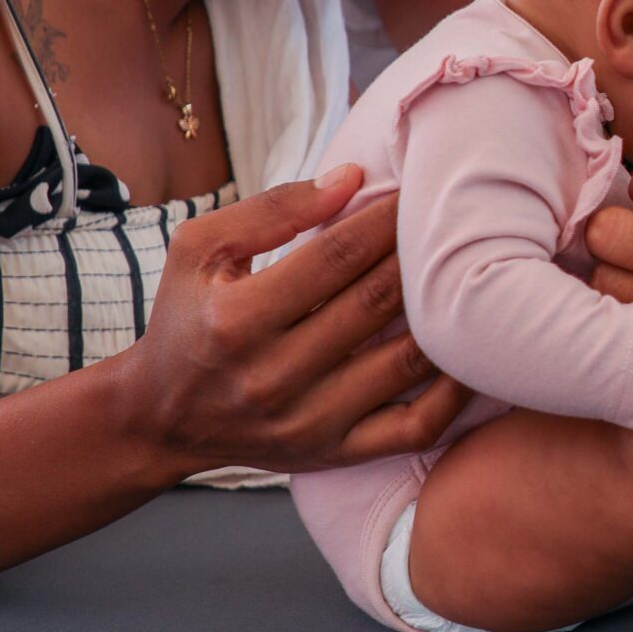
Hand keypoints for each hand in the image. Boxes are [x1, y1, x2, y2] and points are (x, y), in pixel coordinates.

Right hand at [111, 168, 467, 479]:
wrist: (162, 418)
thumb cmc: (188, 319)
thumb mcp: (200, 251)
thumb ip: (273, 210)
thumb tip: (352, 178)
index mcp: (237, 319)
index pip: (334, 257)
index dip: (384, 219)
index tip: (415, 192)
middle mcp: (273, 376)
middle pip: (374, 303)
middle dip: (419, 256)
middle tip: (455, 224)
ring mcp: (309, 421)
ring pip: (405, 360)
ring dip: (445, 315)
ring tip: (468, 277)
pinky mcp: (336, 453)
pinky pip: (416, 425)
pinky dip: (454, 391)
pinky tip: (470, 352)